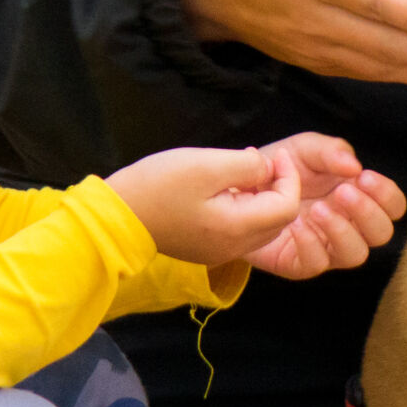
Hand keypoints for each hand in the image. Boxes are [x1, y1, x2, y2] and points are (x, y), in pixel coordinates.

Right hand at [104, 141, 301, 267]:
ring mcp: (218, 252)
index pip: (287, 208)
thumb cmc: (160, 185)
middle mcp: (233, 248)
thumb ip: (247, 166)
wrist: (117, 216)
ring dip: (262, 199)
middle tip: (261, 162)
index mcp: (237, 229)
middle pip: (278, 222)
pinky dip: (245, 209)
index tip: (276, 154)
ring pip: (260, 228)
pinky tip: (225, 188)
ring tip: (243, 171)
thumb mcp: (207, 165)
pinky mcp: (204, 249)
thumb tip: (266, 169)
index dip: (289, 178)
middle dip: (280, 190)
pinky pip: (239, 231)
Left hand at [246, 133, 406, 279]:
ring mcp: (326, 246)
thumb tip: (354, 167)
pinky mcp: (299, 263)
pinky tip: (296, 225)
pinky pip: (317, 264)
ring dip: (341, 230)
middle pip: (382, 234)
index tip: (365, 178)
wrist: (239, 186)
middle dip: (368, 213)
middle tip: (342, 193)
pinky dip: (310, 245)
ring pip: (355, 254)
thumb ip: (331, 152)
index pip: (393, 205)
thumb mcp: (306, 149)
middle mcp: (349, 224)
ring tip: (317, 210)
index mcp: (358, 196)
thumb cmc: (282, 167)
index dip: (387, 195)